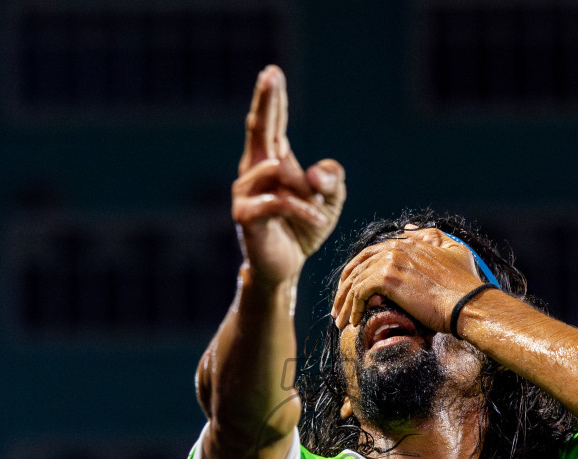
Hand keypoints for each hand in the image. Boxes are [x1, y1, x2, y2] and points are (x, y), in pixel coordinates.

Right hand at [232, 66, 345, 287]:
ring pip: (279, 172)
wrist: (283, 268)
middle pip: (260, 130)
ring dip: (305, 191)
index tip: (272, 72)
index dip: (272, 99)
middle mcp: (253, 171)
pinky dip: (303, 210)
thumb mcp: (329, 201)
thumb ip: (332, 180)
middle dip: (266, 102)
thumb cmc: (304, 229)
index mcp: (272, 161)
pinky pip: (278, 202)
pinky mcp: (246, 216)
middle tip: (270, 75)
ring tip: (318, 209)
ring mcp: (245, 192)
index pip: (272, 124)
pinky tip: (318, 218)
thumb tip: (315, 173)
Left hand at [331, 227, 484, 333]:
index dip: (358, 273)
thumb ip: (432, 237)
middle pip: (357, 266)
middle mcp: (396, 247)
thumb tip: (410, 227)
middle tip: (339, 307)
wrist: (468, 304)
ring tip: (341, 321)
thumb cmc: (466, 285)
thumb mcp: (454, 251)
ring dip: (345, 303)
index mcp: (408, 243)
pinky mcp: (387, 278)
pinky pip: (358, 292)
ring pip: (354, 281)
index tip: (352, 291)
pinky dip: (353, 308)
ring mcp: (390, 261)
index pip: (371, 254)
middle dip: (344, 287)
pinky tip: (354, 322)